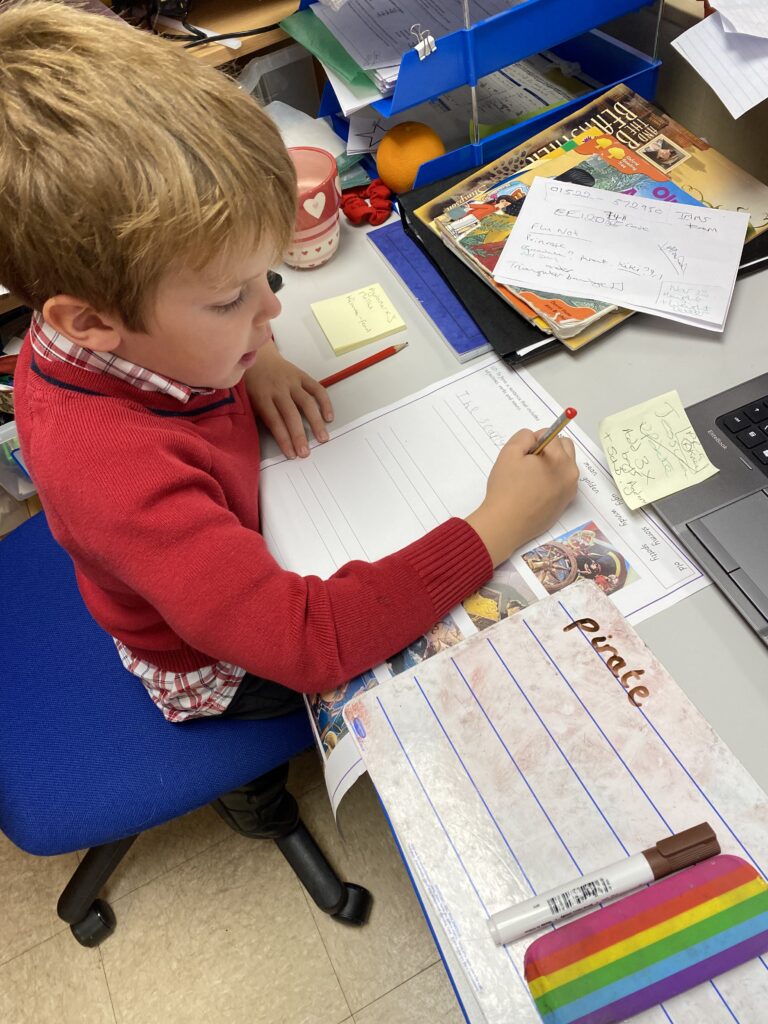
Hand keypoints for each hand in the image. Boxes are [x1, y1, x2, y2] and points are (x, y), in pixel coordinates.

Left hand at [244, 342, 333, 458]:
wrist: (258, 356)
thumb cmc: (252, 382)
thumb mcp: (248, 398)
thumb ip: (260, 414)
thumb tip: (277, 437)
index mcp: (261, 396)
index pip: (274, 421)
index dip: (283, 439)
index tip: (291, 454)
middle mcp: (278, 388)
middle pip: (290, 414)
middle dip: (299, 435)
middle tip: (306, 452)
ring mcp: (291, 381)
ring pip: (306, 403)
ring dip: (316, 422)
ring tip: (323, 438)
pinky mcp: (302, 375)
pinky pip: (317, 389)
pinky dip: (325, 403)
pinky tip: (329, 417)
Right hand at [466, 428, 578, 565]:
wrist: (506, 524)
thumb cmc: (506, 488)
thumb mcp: (509, 452)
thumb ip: (524, 436)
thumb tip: (534, 439)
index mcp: (560, 459)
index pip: (552, 435)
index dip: (534, 441)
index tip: (523, 455)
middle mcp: (571, 474)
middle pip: (566, 448)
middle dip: (549, 449)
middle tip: (528, 463)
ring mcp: (570, 491)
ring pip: (564, 466)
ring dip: (551, 465)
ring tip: (530, 478)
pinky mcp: (565, 504)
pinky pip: (562, 483)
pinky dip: (552, 481)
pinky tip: (534, 492)